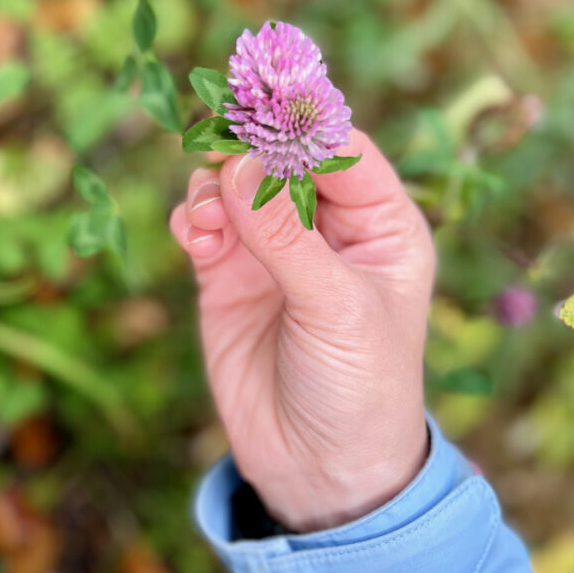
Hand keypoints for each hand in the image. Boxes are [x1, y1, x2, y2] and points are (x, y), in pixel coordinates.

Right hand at [170, 129, 435, 531]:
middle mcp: (326, 228)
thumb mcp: (334, 308)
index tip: (256, 103)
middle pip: (280, 157)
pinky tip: (195, 238)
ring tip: (208, 222)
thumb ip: (285, 234)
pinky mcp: (228, 276)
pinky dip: (193, 218)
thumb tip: (238, 162)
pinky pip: (205, 223)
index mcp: (380, 224)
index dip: (301, 122)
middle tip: (211, 137)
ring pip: (234, 184)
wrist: (318, 469)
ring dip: (213, 186)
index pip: (341, 148)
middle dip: (246, 146)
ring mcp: (274, 250)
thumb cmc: (358, 387)